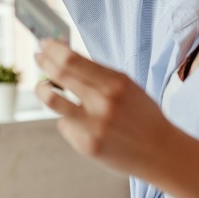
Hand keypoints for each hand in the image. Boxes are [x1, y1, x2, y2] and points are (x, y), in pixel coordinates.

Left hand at [34, 39, 177, 178]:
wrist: (161, 152)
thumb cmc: (142, 115)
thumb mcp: (127, 86)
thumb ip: (98, 73)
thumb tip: (64, 55)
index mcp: (116, 83)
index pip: (72, 59)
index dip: (53, 49)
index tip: (44, 44)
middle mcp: (102, 103)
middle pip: (60, 73)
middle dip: (44, 62)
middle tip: (38, 56)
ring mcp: (92, 126)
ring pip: (51, 100)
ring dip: (42, 89)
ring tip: (43, 87)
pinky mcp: (86, 145)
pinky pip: (64, 125)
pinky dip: (69, 120)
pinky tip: (83, 124)